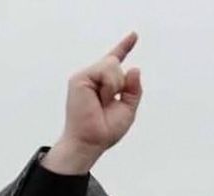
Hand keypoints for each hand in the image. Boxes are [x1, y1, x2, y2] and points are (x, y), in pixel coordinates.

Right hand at [42, 32, 142, 174]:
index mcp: (104, 84)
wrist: (90, 141)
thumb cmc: (104, 130)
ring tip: (102, 103)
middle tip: (107, 104)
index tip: (134, 35)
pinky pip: (105, 71)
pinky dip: (109, 87)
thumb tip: (134, 68)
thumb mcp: (128, 109)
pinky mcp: (79, 78)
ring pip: (112, 65)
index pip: (115, 62)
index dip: (124, 47)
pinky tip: (100, 99)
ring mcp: (85, 77)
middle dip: (120, 85)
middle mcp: (93, 77)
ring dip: (114, 87)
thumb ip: (134, 90)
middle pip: (116, 64)